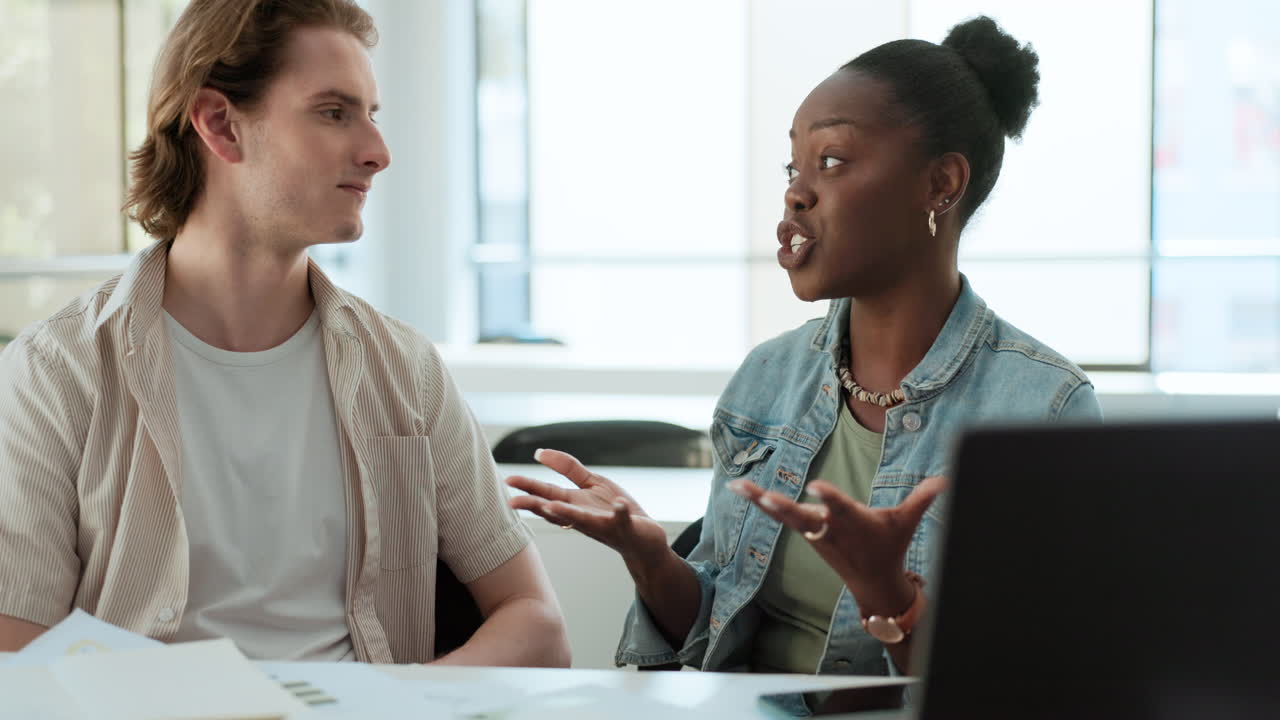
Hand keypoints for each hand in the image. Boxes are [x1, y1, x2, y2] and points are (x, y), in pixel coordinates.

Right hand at [506, 449, 671, 567]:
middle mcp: (583, 517)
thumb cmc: (613, 510)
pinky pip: (622, 520)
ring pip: (582, 520)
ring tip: (550, 506)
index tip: (507, 481)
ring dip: (567, 514)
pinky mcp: (625, 527)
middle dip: (534, 506)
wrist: (643, 539)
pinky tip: (620, 505)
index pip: (545, 494)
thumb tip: (539, 452)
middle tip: (512, 502)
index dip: (527, 487)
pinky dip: (620, 513)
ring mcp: (603, 524)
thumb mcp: (591, 484)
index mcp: (574, 504)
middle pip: (555, 510)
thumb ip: (567, 468)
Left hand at [730, 475, 946, 616]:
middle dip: (782, 507)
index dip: (829, 498)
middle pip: (803, 516)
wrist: (873, 584)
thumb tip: (947, 479)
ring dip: (761, 501)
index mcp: (855, 523)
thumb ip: (923, 499)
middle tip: (762, 496)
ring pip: (785, 516)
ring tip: (738, 485)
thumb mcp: (907, 522)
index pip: (841, 508)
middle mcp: (830, 528)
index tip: (814, 488)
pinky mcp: (806, 532)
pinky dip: (762, 503)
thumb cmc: (890, 546)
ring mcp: (815, 532)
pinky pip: (779, 516)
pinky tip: (744, 489)